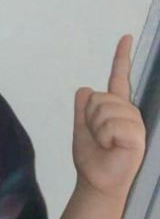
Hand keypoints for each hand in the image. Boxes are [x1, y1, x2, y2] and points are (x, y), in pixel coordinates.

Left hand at [73, 35, 146, 200]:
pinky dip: (105, 137)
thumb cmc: (92, 157)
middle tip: (97, 137)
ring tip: (105, 143)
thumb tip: (84, 88)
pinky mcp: (137, 136)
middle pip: (100, 97)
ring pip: (105, 110)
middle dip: (90, 117)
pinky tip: (111, 147)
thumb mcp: (81, 129)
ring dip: (97, 129)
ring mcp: (135, 123)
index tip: (125, 37)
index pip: (119, 78)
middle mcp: (128, 111)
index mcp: (116, 108)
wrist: (96, 181)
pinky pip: (112, 125)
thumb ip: (82, 109)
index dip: (121, 58)